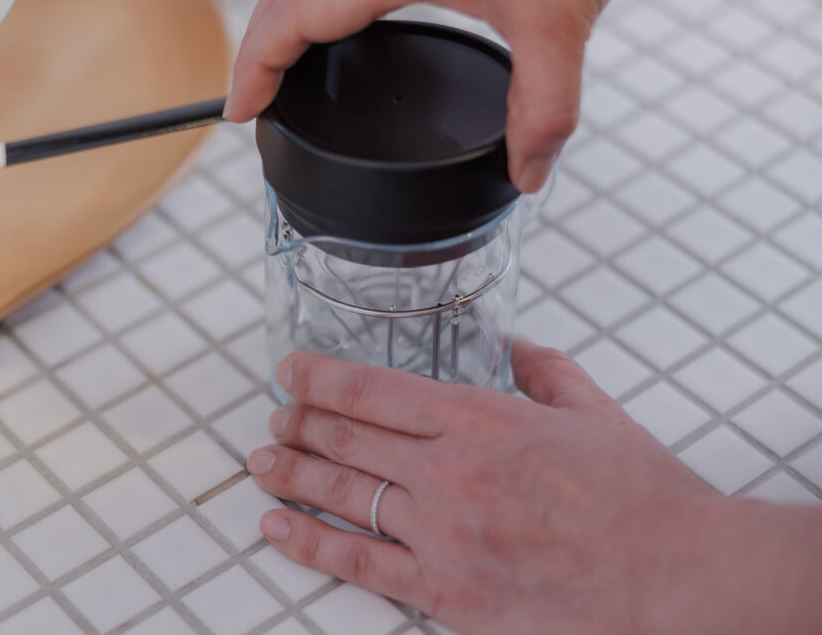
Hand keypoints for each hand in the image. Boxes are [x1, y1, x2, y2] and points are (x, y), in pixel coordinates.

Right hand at [224, 0, 698, 190]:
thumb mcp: (562, 22)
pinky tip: (345, 24)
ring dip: (283, 16)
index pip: (296, 13)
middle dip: (254, 46)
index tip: (241, 111)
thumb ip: (544, 109)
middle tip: (250, 100)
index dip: (256, 66)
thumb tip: (529, 174)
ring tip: (281, 68)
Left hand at [247, 342, 726, 634]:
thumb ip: (544, 370)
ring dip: (292, 474)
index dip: (320, 378)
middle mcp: (449, 472)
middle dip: (299, 423)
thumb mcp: (593, 412)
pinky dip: (309, 544)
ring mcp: (442, 533)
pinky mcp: (446, 592)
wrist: (677, 578)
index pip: (373, 390)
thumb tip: (514, 345)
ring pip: (343, 495)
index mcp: (481, 419)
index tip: (291, 371)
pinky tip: (277, 527)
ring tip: (261, 462)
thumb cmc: (643, 500)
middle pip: (346, 439)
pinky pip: (359, 564)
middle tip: (275, 417)